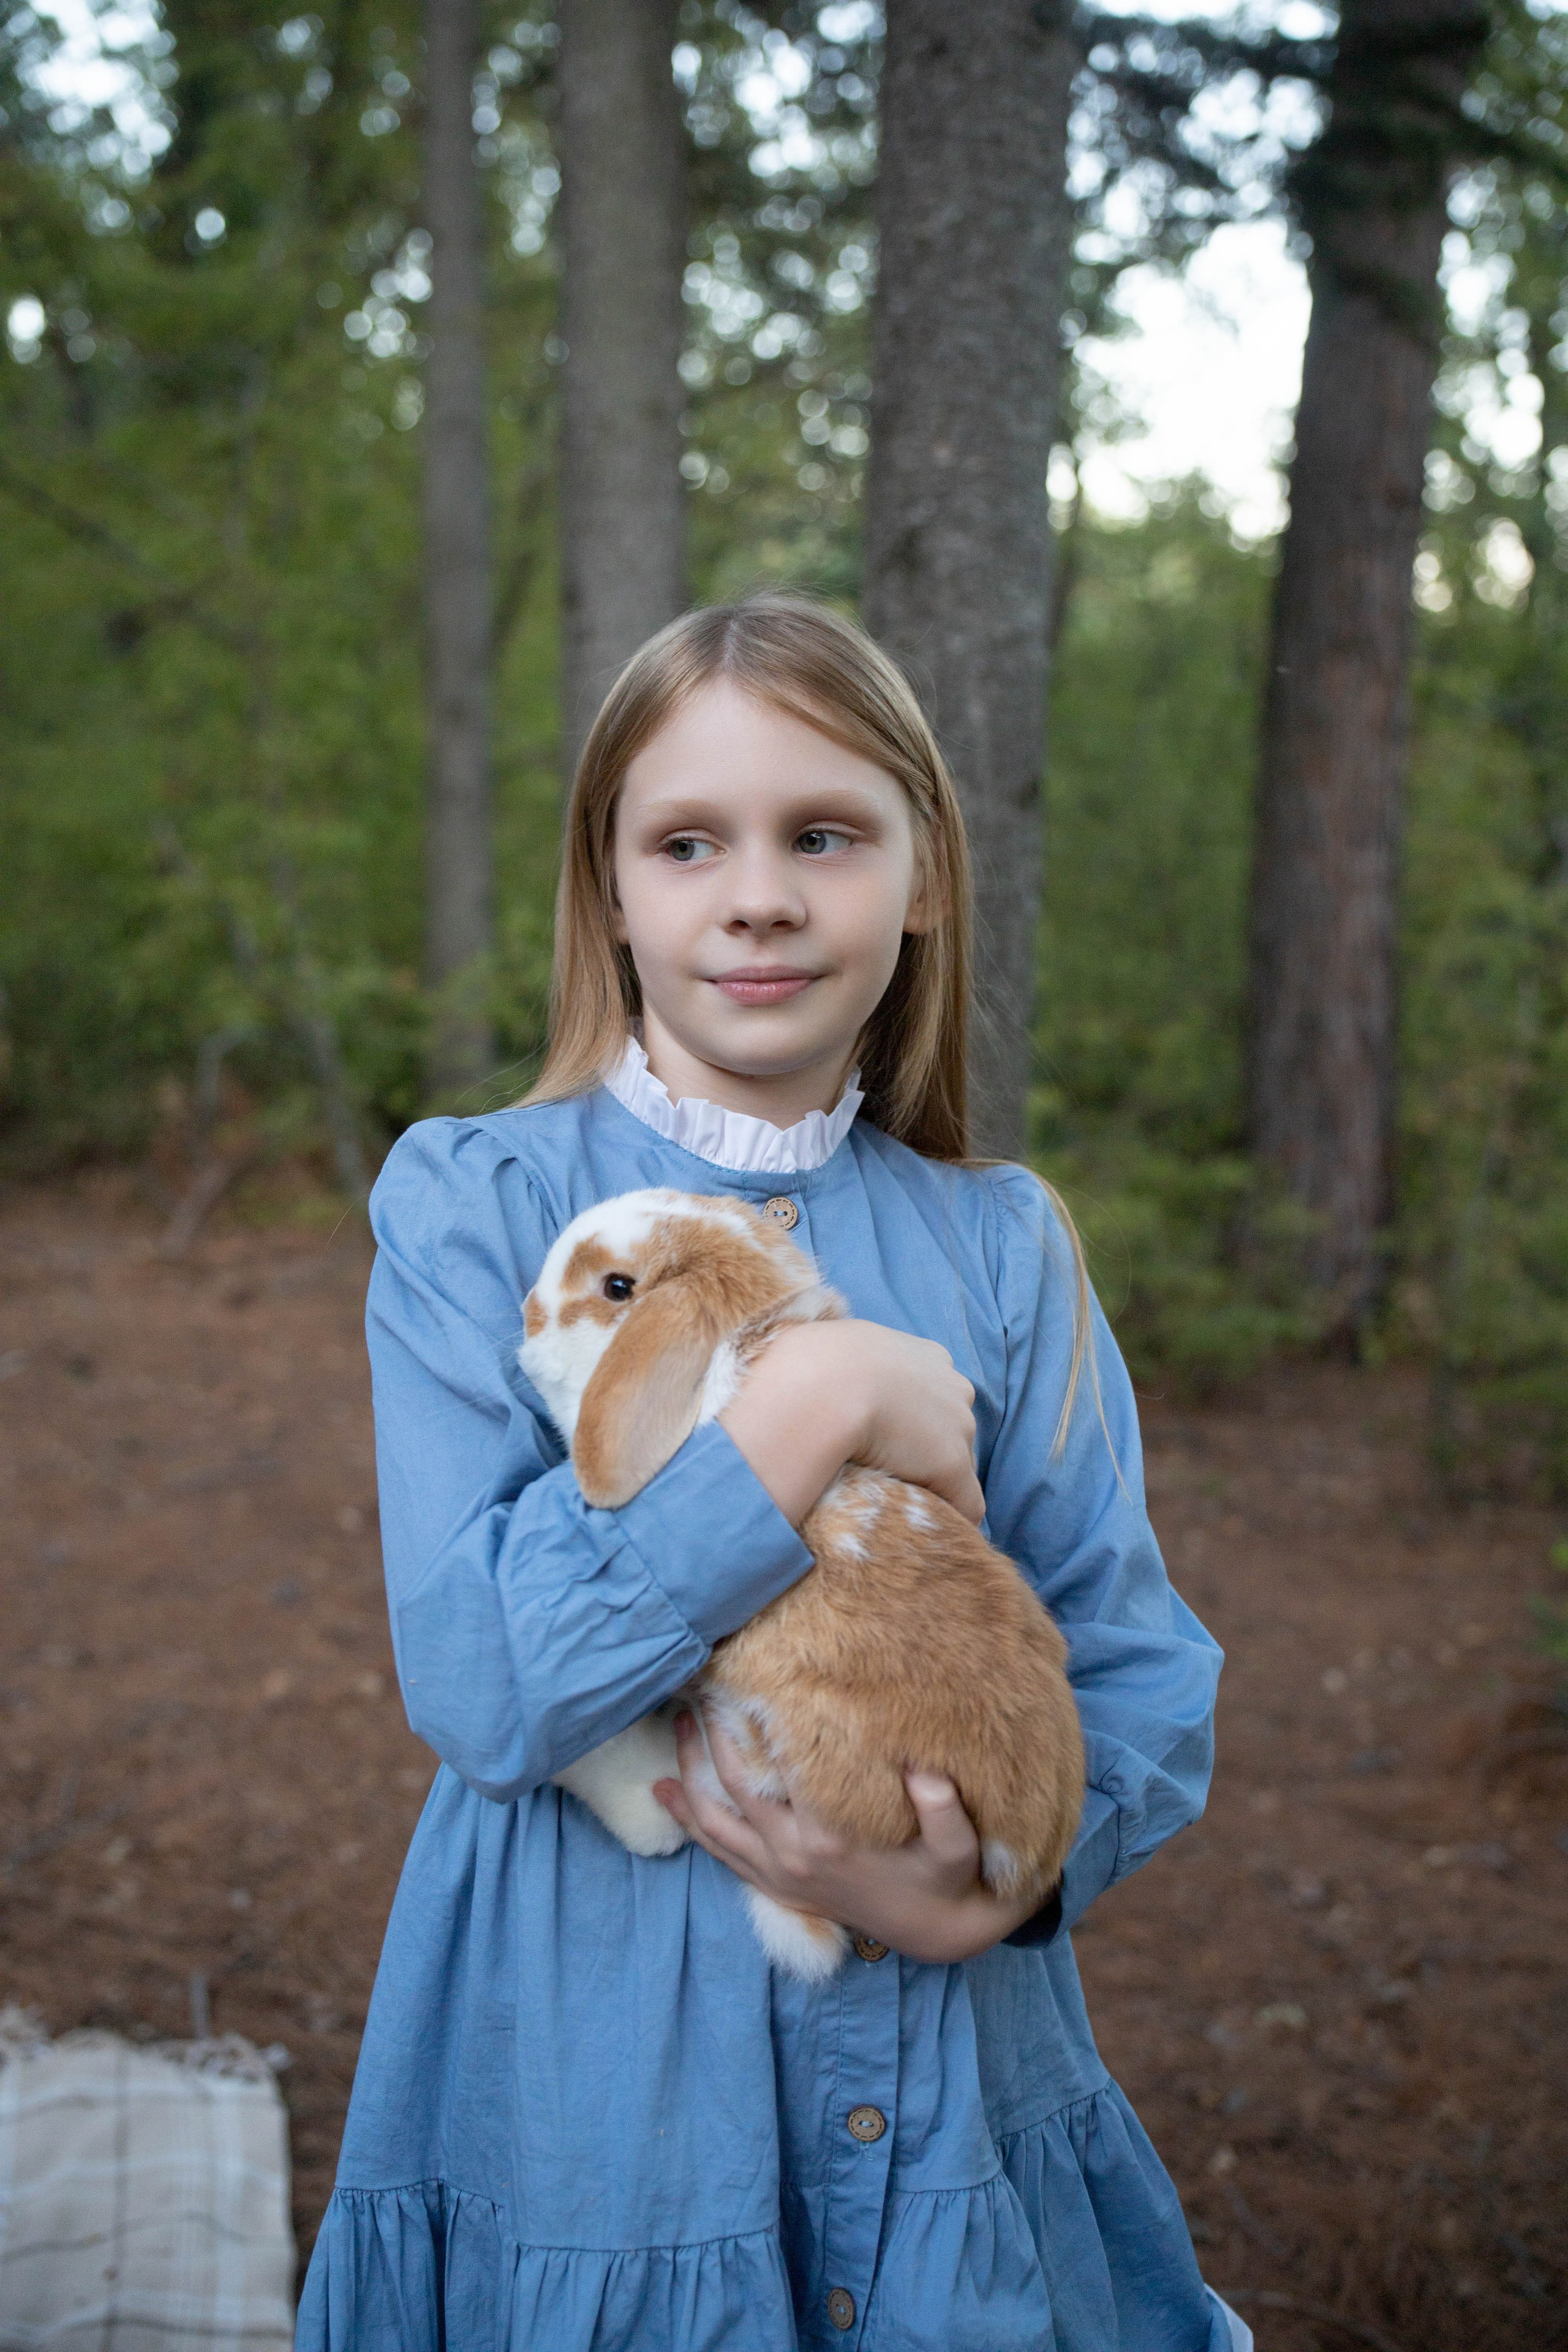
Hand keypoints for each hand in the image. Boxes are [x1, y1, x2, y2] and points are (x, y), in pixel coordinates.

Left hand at [653, 1711, 1038, 1964]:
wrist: (934, 1930)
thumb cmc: (945, 1878)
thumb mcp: (958, 1847)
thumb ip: (943, 1810)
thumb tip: (924, 1770)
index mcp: (830, 1836)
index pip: (778, 1768)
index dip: (755, 1722)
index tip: (739, 1678)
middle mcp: (793, 1855)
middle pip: (733, 1786)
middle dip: (711, 1736)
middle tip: (698, 1687)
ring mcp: (778, 1873)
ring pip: (714, 1820)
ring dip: (689, 1773)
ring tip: (676, 1727)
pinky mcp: (774, 1885)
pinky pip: (718, 1850)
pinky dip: (689, 1820)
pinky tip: (665, 1792)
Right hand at [719, 1318, 982, 1528]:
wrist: (822, 1387)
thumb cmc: (814, 1365)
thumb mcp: (833, 1348)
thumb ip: (845, 1359)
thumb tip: (813, 1364)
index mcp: (925, 1354)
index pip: (933, 1390)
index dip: (912, 1415)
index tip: (886, 1432)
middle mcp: (953, 1385)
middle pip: (952, 1425)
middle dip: (927, 1445)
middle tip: (887, 1465)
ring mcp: (958, 1426)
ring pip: (958, 1463)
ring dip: (932, 1480)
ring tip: (895, 1496)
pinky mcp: (954, 1465)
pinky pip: (967, 1503)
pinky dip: (951, 1517)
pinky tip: (924, 1534)